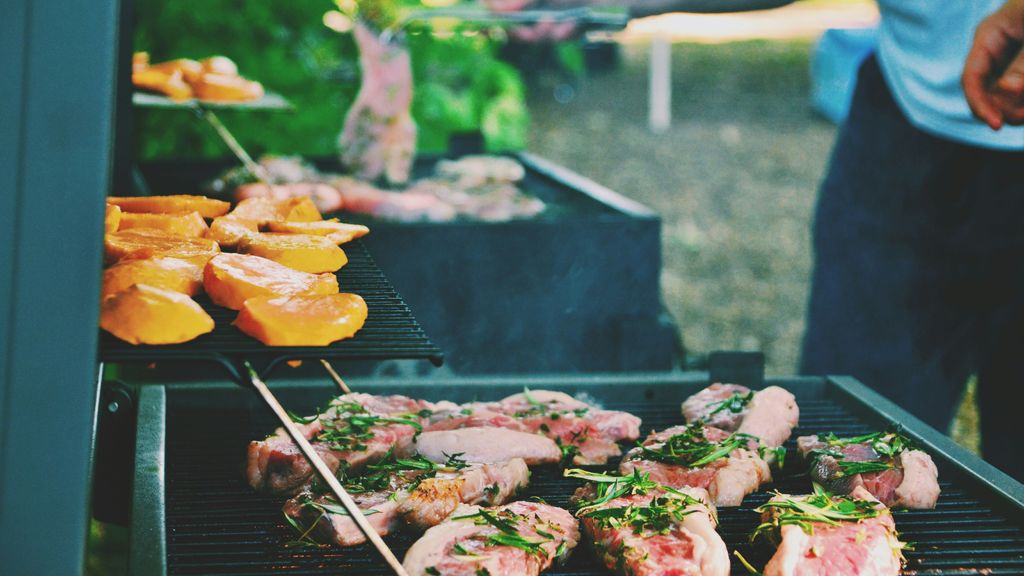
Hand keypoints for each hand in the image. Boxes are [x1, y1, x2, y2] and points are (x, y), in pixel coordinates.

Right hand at [963, 0, 1023, 128]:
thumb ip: (1022, 64)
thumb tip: (1008, 89)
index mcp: (990, 36)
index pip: (971, 78)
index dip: (980, 104)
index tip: (997, 125)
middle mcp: (995, 51)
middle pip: (985, 93)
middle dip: (1003, 108)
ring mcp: (1009, 60)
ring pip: (1003, 97)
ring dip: (1016, 107)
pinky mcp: (1021, 70)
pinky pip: (1016, 95)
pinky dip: (1021, 103)